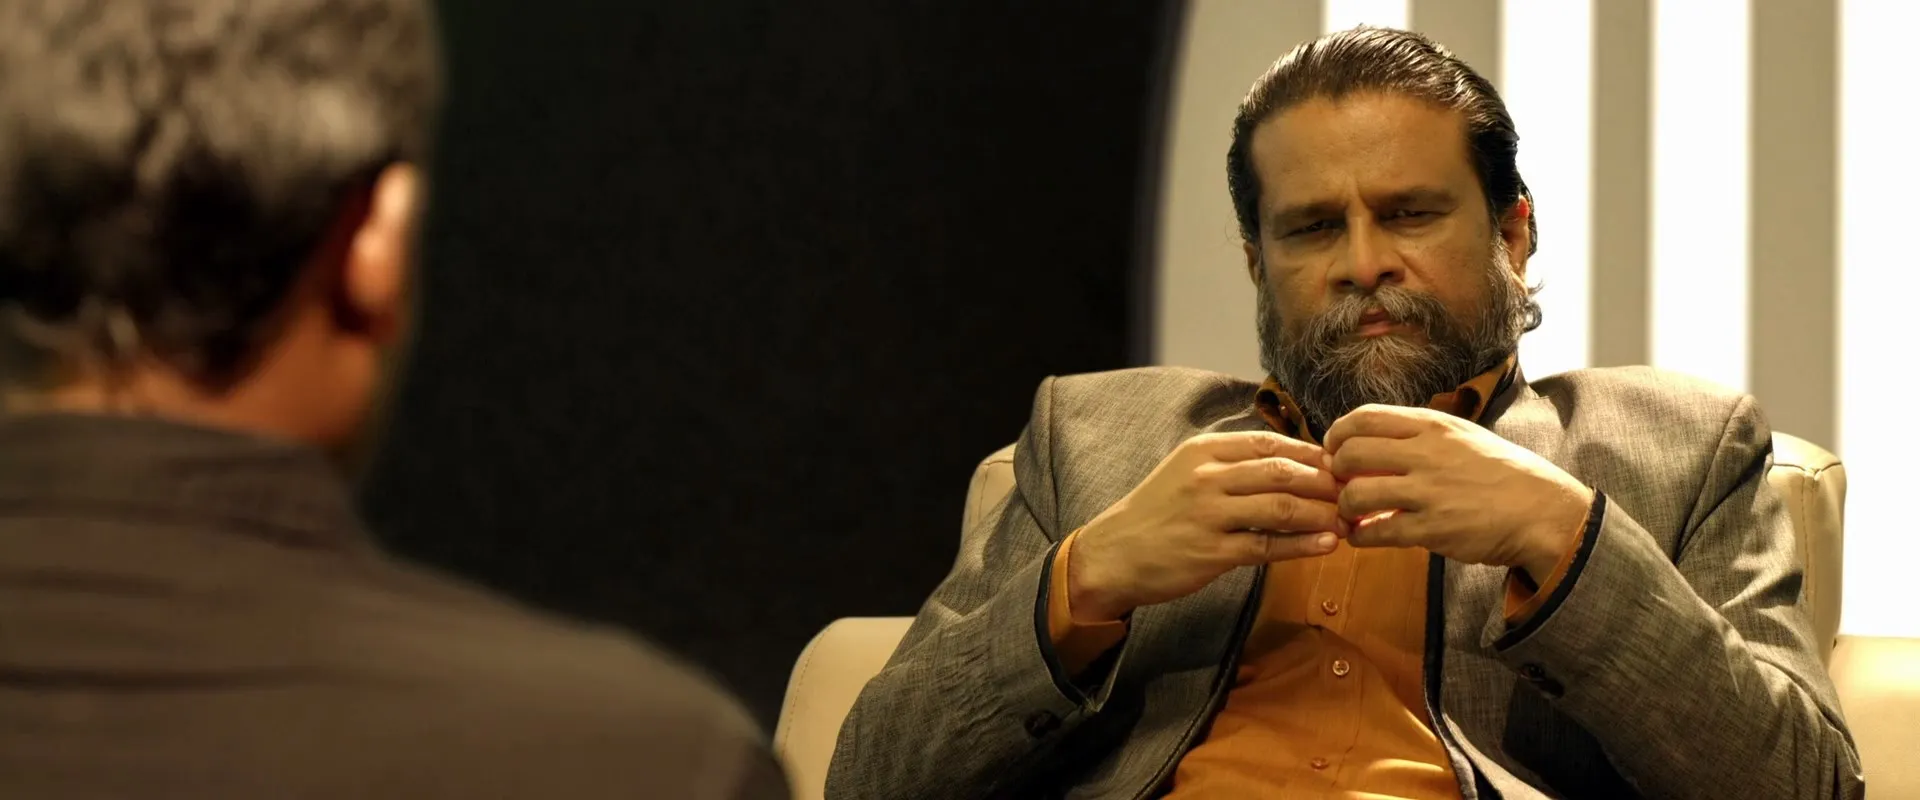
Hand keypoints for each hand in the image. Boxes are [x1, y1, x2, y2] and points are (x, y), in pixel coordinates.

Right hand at [1069, 431, 1350, 621]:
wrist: (1113, 553)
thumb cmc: (1158, 513)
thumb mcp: (1187, 472)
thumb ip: (1231, 463)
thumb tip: (1290, 461)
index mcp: (1203, 451)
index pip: (1270, 443)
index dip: (1311, 454)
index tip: (1338, 466)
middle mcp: (1206, 477)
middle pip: (1282, 472)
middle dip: (1325, 483)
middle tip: (1353, 493)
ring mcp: (1208, 515)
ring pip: (1280, 508)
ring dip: (1321, 515)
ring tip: (1347, 521)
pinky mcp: (1211, 552)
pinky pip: (1267, 546)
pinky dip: (1302, 545)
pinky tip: (1326, 546)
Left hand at [1323, 405, 1592, 579]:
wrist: (1542, 511)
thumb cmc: (1500, 473)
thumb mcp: (1462, 436)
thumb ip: (1418, 435)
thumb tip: (1371, 441)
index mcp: (1432, 426)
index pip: (1363, 417)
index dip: (1337, 434)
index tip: (1335, 449)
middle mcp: (1427, 453)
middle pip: (1350, 453)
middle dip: (1335, 472)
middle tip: (1340, 484)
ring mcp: (1429, 492)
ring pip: (1357, 494)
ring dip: (1345, 508)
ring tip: (1352, 515)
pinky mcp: (1433, 529)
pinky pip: (1378, 532)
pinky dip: (1361, 537)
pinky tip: (1364, 537)